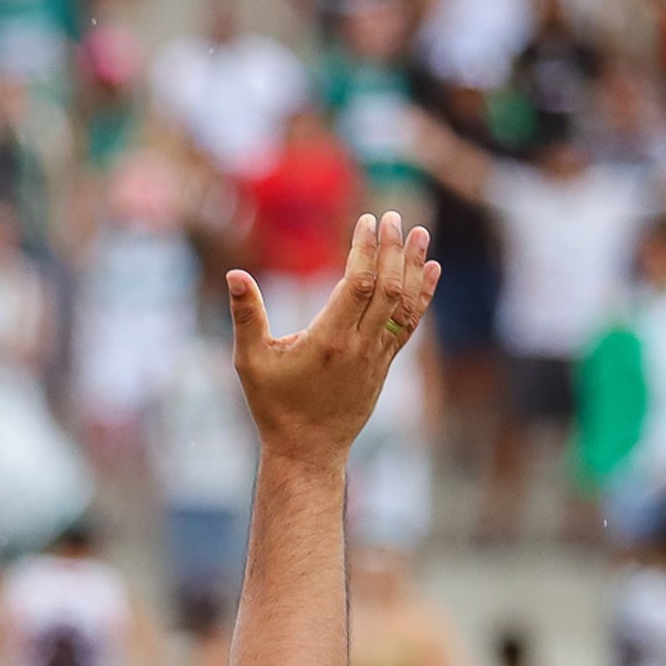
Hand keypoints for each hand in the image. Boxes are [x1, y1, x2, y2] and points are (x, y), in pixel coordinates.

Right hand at [227, 212, 438, 467]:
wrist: (307, 449)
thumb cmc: (274, 406)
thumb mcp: (250, 362)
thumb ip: (246, 316)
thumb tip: (234, 275)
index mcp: (328, 341)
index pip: (358, 284)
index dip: (366, 250)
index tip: (367, 220)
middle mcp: (359, 347)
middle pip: (387, 289)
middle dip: (391, 249)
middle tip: (391, 216)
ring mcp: (376, 357)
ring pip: (404, 304)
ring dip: (413, 267)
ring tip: (419, 233)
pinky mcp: (383, 364)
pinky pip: (408, 324)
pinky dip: (422, 295)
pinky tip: (430, 270)